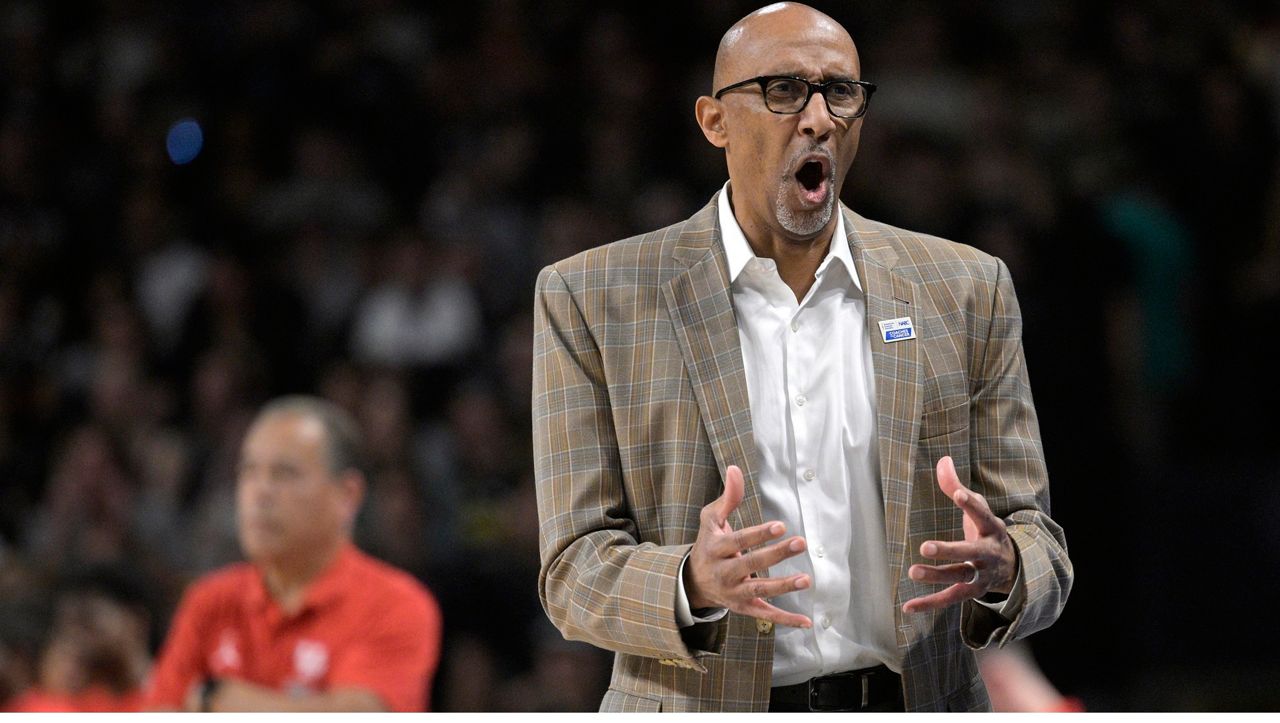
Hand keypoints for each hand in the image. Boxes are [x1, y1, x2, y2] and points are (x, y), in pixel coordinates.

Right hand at [684, 465, 812, 627]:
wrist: (693, 582)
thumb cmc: (708, 544)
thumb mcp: (710, 519)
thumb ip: (727, 497)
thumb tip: (735, 469)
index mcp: (715, 549)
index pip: (738, 541)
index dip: (758, 534)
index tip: (780, 525)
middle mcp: (724, 573)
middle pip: (751, 564)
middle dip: (775, 554)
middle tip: (800, 542)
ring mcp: (734, 593)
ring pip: (759, 590)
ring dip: (783, 586)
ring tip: (806, 580)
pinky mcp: (744, 608)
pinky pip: (766, 615)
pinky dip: (786, 620)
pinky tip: (806, 622)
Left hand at [902, 456, 1018, 613]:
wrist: (1014, 567)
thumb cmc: (986, 531)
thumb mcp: (978, 508)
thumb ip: (956, 486)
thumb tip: (943, 460)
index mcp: (991, 528)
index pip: (982, 514)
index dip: (972, 504)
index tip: (960, 495)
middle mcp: (988, 553)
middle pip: (969, 552)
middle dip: (949, 550)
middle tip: (925, 547)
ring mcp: (981, 575)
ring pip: (959, 577)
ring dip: (937, 576)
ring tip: (912, 571)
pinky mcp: (971, 592)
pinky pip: (949, 599)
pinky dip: (929, 604)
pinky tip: (907, 607)